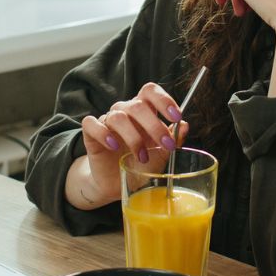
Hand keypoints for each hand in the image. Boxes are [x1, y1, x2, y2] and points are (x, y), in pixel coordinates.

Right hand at [76, 83, 189, 205]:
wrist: (118, 183)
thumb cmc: (141, 164)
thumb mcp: (161, 154)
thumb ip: (173, 139)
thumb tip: (184, 125)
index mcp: (144, 110)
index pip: (150, 91)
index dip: (163, 99)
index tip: (176, 117)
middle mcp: (125, 111)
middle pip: (137, 105)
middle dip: (154, 125)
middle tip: (166, 144)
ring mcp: (107, 121)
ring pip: (118, 117)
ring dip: (133, 137)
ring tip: (142, 157)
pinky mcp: (91, 134)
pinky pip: (91, 124)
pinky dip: (103, 133)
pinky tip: (114, 147)